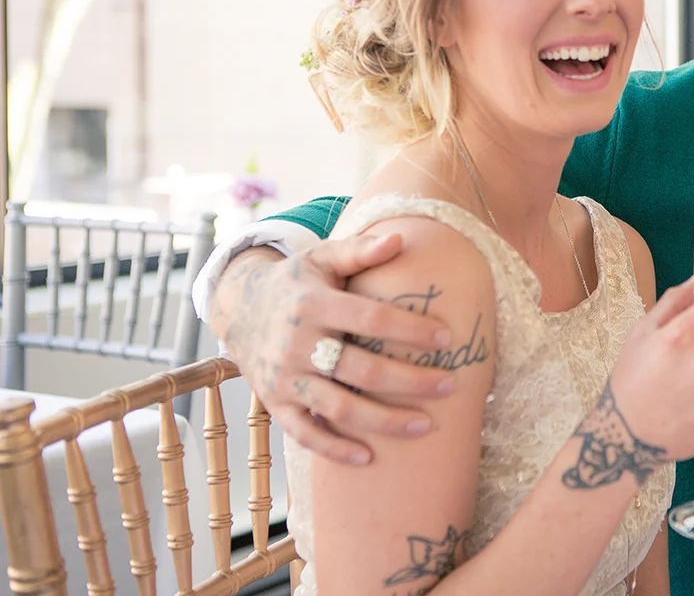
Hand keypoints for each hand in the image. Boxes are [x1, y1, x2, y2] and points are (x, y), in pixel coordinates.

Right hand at [210, 235, 455, 464]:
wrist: (238, 308)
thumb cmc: (297, 281)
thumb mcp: (322, 258)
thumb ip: (360, 250)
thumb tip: (401, 238)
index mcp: (313, 303)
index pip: (371, 318)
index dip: (411, 330)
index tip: (449, 339)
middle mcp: (297, 343)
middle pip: (362, 370)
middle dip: (410, 381)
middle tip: (451, 386)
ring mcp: (285, 377)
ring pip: (339, 408)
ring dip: (385, 422)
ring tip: (426, 426)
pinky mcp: (275, 403)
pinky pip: (305, 434)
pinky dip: (336, 450)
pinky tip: (370, 458)